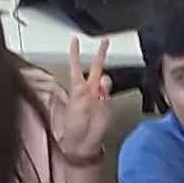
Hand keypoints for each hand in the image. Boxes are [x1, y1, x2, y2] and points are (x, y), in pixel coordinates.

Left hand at [56, 37, 113, 160]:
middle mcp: (89, 89)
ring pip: (106, 80)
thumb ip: (89, 92)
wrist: (83, 142)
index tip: (75, 40)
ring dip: (102, 84)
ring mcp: (100, 97)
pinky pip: (110, 96)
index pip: (76, 65)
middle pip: (96, 66)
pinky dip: (106, 98)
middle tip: (105, 41)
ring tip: (97, 94)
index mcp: (77, 87)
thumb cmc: (73, 126)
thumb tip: (101, 84)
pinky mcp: (108, 105)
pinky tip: (101, 103)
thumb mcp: (76, 105)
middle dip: (101, 53)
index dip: (75, 53)